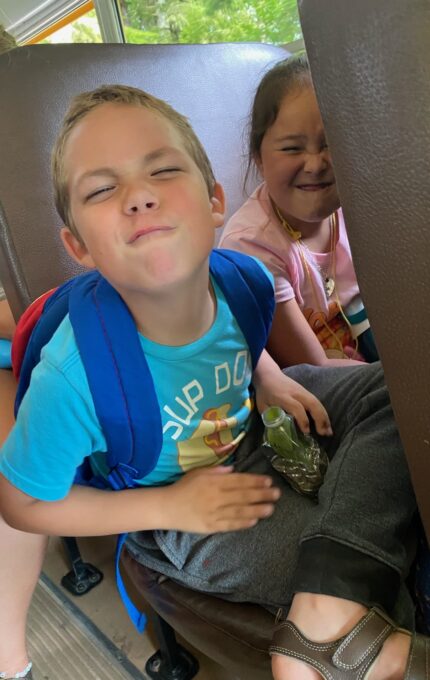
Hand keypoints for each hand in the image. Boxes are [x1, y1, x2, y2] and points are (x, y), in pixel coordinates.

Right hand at [164, 465, 280, 533]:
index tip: (269, 481)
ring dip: (257, 509)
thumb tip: (234, 470)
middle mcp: (216, 497)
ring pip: (240, 511)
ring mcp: (214, 513)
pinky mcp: (211, 527)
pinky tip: (255, 521)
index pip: (239, 481)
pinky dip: (243, 523)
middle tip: (277, 494)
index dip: (255, 481)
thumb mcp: (199, 473)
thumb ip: (217, 471)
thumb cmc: (184, 487)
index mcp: (214, 482)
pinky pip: (230, 525)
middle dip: (262, 494)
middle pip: (243, 495)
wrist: (167, 507)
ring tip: (271, 508)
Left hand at [253, 350, 331, 435]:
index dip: (303, 420)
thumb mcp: (263, 406)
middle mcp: (295, 393)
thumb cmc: (264, 393)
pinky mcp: (306, 391)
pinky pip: (317, 402)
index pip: (296, 407)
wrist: (268, 374)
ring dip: (324, 417)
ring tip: (329, 432)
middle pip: (312, 404)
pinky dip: (323, 413)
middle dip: (320, 419)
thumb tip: (278, 434)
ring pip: (317, 403)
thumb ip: (271, 418)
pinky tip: (326, 424)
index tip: (306, 432)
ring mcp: (302, 391)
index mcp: (283, 397)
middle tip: (324, 434)